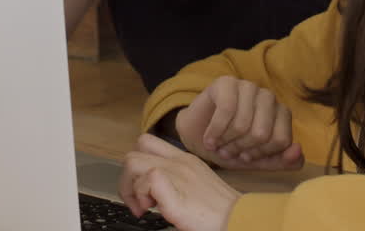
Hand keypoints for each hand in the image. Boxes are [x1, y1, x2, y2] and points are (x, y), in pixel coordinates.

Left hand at [120, 134, 240, 230]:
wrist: (237, 219)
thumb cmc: (220, 211)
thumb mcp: (198, 186)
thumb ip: (178, 181)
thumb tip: (155, 192)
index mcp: (185, 160)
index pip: (148, 144)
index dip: (137, 166)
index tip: (143, 190)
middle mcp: (179, 162)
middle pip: (133, 153)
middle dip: (127, 180)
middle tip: (139, 201)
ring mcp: (175, 174)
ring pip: (132, 162)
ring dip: (131, 188)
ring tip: (146, 207)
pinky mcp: (172, 190)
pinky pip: (145, 181)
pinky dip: (141, 197)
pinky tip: (153, 210)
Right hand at [174, 76, 302, 170]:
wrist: (197, 136)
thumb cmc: (230, 146)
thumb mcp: (257, 161)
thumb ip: (282, 161)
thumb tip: (298, 151)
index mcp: (281, 113)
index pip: (281, 140)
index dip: (260, 154)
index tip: (245, 157)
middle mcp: (268, 97)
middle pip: (262, 133)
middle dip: (241, 148)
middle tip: (228, 152)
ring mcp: (248, 87)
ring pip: (243, 123)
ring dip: (226, 141)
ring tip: (218, 145)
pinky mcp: (226, 82)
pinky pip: (226, 111)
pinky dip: (215, 131)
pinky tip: (210, 139)